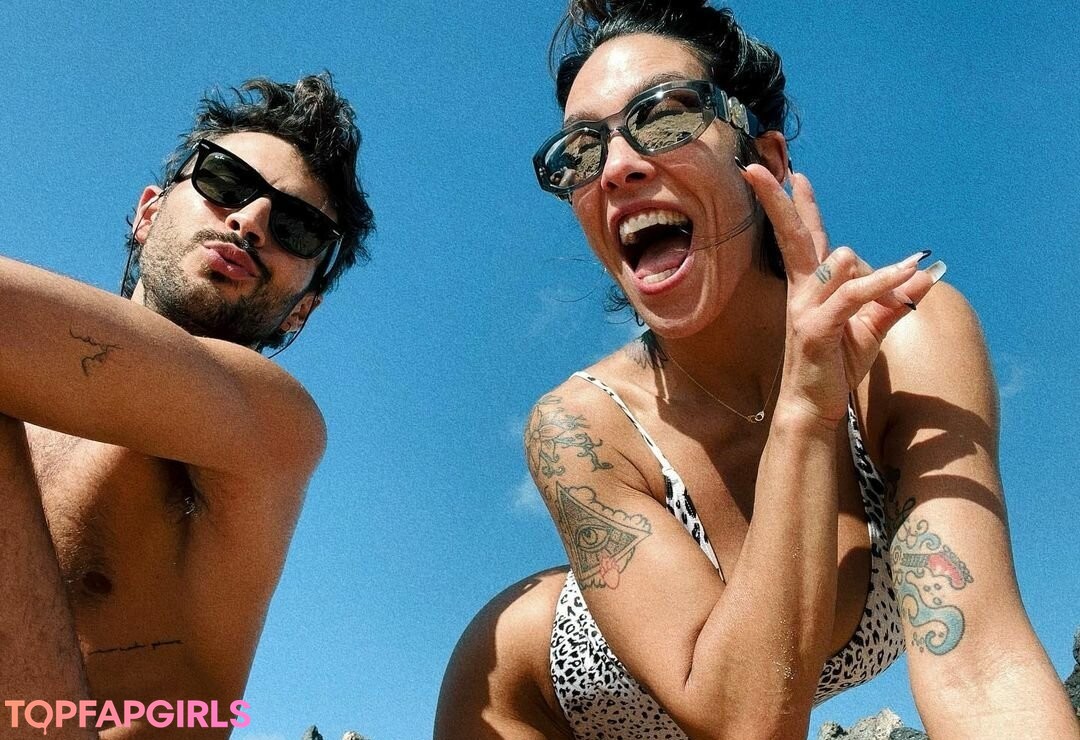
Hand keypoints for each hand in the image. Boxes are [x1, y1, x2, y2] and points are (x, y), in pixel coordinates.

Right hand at [741, 166, 940, 423]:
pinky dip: (883, 283)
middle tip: (756, 169)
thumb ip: (893, 301)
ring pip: (842, 263)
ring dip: (877, 274)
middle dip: (778, 201)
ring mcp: (804, 308)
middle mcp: (802, 291)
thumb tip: (925, 273)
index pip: (805, 238)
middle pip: (794, 236)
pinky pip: (853, 295)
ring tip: (903, 289)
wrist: (812, 407)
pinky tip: (909, 275)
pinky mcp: (816, 327)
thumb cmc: (834, 368)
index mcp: (810, 288)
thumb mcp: (869, 329)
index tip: (792, 175)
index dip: (798, 206)